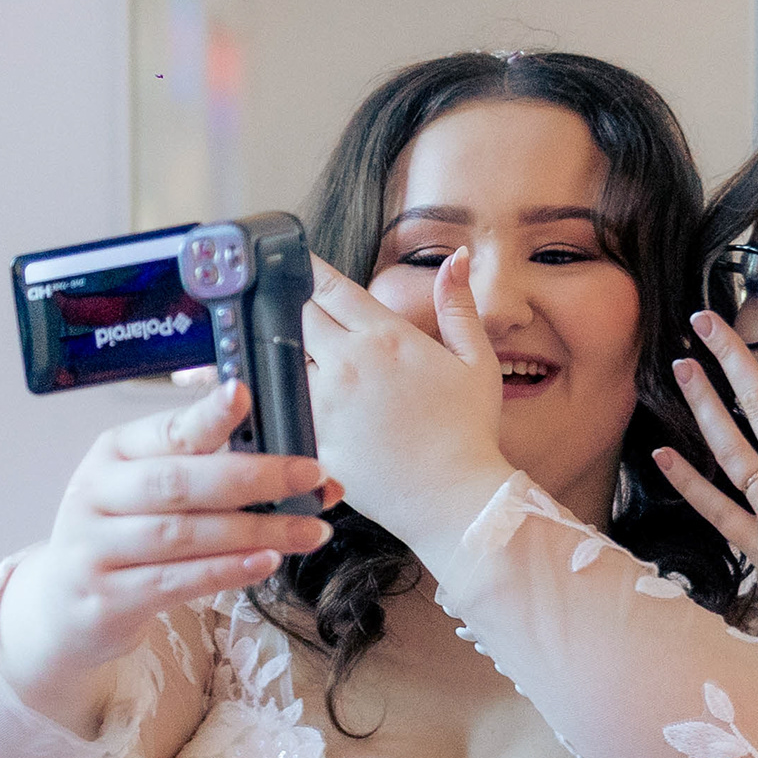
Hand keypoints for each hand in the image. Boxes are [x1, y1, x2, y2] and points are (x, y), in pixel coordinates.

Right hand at [0, 373, 335, 703]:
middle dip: (253, 477)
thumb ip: (209, 473)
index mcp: (113, 453)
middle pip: (179, 481)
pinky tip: (266, 562)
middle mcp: (97, 494)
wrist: (61, 608)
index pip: (166, 430)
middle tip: (309, 476)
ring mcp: (95, 548)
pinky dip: (226, 570)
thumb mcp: (145, 492)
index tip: (244, 395)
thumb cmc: (123, 538)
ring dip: (255, 531)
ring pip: (183, 534)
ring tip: (308, 530)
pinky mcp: (107, 598)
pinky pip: (176, 582)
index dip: (207, 414)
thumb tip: (299, 470)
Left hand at [302, 255, 514, 550]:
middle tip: (289, 308)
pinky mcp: (313, 440)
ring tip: (290, 357)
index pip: (329, 287)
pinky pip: (283, 407)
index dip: (308, 270)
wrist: (455, 500)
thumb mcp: (476, 361)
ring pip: (283, 359)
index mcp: (385, 337)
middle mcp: (348, 363)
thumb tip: (456, 257)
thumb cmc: (469, 433)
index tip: (295, 263)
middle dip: (291, 308)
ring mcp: (325, 403)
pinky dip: (282, 399)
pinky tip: (285, 400)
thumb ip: (458, 305)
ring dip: (285, 354)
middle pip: (296, 316)